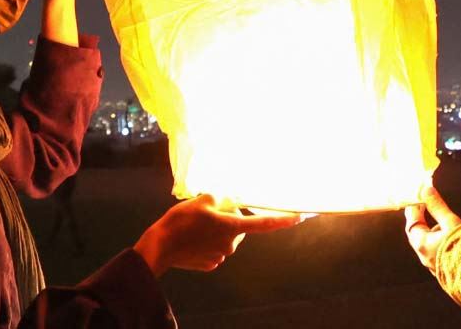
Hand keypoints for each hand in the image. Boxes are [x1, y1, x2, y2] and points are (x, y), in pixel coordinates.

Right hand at [133, 194, 303, 275]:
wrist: (160, 247)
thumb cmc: (181, 221)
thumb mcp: (201, 199)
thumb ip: (221, 196)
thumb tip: (227, 199)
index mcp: (233, 227)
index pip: (264, 223)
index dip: (284, 220)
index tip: (300, 217)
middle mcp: (231, 244)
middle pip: (238, 226)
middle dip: (228, 218)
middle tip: (208, 212)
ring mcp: (221, 256)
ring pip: (225, 238)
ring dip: (216, 230)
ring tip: (195, 225)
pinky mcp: (210, 264)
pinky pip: (214, 249)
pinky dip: (207, 242)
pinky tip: (193, 239)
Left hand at [404, 183, 460, 270]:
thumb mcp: (452, 222)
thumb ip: (438, 207)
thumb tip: (426, 190)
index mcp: (423, 245)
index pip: (412, 224)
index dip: (414, 211)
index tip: (417, 201)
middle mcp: (425, 258)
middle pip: (418, 237)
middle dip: (422, 223)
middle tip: (425, 209)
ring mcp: (434, 268)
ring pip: (429, 247)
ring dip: (433, 235)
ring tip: (444, 225)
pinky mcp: (444, 273)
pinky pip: (438, 256)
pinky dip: (440, 246)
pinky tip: (452, 242)